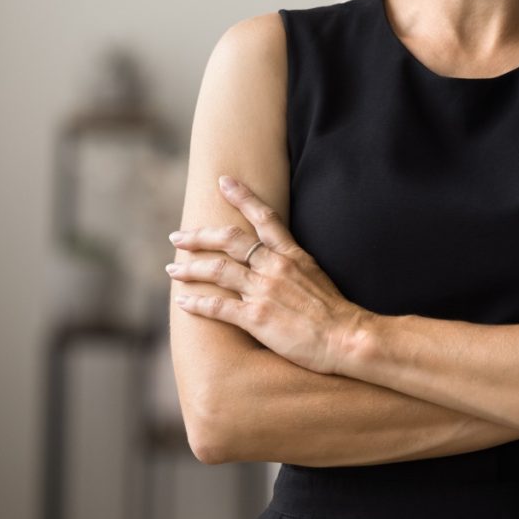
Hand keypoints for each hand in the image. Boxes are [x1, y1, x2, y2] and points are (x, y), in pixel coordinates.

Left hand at [167, 176, 367, 374]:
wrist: (346, 337)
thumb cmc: (334, 311)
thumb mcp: (314, 274)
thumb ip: (291, 264)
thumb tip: (273, 260)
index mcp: (291, 254)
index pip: (264, 216)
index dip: (242, 196)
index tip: (223, 181)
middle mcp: (274, 266)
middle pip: (229, 241)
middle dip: (198, 237)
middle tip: (178, 237)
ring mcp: (263, 291)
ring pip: (217, 271)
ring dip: (190, 268)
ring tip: (173, 268)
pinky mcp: (256, 318)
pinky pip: (218, 306)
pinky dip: (197, 303)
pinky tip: (183, 300)